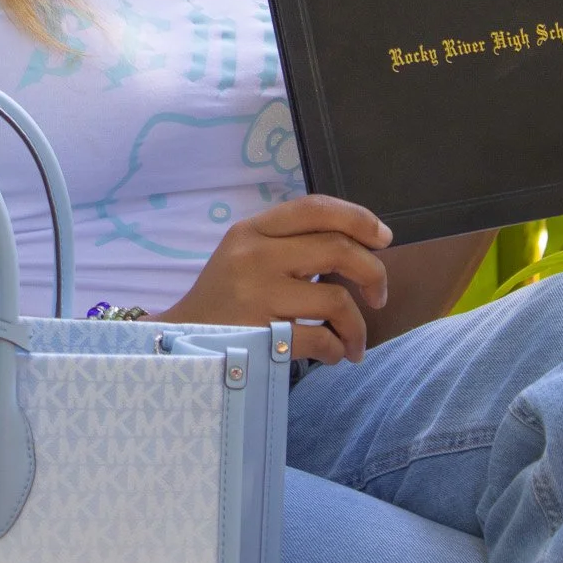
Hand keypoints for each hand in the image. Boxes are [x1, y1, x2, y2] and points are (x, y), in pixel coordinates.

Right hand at [155, 195, 391, 363]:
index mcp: (253, 230)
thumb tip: (358, 244)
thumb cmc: (224, 299)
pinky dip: (337, 349)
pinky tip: (334, 355)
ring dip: (358, 326)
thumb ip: (290, 243)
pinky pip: (321, 339)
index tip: (384, 238)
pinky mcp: (260, 335)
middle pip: (337, 249)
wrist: (178, 342)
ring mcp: (256, 296)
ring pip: (336, 300)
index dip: (359, 218)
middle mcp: (255, 256)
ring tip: (355, 343)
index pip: (315, 208)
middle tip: (379, 296)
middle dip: (373, 274)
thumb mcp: (246, 255)